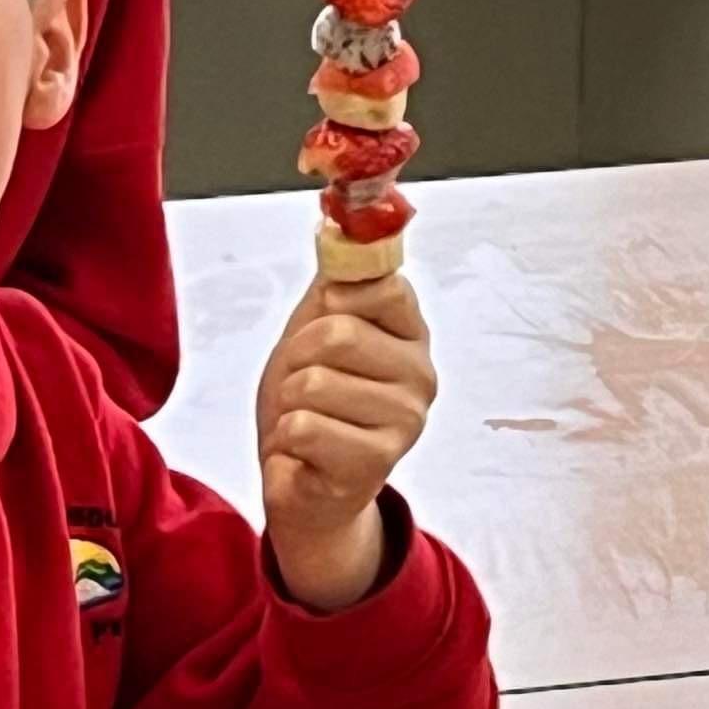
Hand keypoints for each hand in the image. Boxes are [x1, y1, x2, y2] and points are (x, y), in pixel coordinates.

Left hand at [255, 271, 437, 610]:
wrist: (304, 486)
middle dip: (295, 359)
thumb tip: (338, 222)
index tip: (328, 318)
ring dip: (288, 404)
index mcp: (411, 334)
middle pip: (336, 333)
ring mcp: (404, 421)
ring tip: (304, 422)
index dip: (337, 299)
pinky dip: (287, 439)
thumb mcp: (318, 329)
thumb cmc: (313, 404)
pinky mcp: (376, 462)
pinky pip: (304, 426)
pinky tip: (304, 452)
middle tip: (303, 386)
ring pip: (313, 383)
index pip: (384, 285)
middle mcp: (421, 375)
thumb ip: (336, 279)